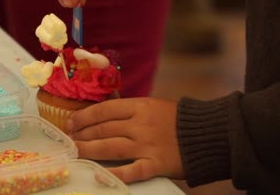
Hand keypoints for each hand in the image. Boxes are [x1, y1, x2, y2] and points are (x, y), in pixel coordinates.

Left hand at [68, 98, 184, 182]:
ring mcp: (147, 145)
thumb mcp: (153, 105)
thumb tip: (103, 112)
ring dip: (89, 151)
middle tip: (69, 140)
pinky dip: (115, 173)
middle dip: (82, 135)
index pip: (104, 110)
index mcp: (139, 106)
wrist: (209, 133)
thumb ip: (130, 109)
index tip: (71, 122)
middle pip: (103, 130)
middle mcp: (140, 125)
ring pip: (110, 148)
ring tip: (75, 152)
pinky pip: (131, 170)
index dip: (84, 116)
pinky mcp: (156, 164)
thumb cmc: (179, 118)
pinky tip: (99, 175)